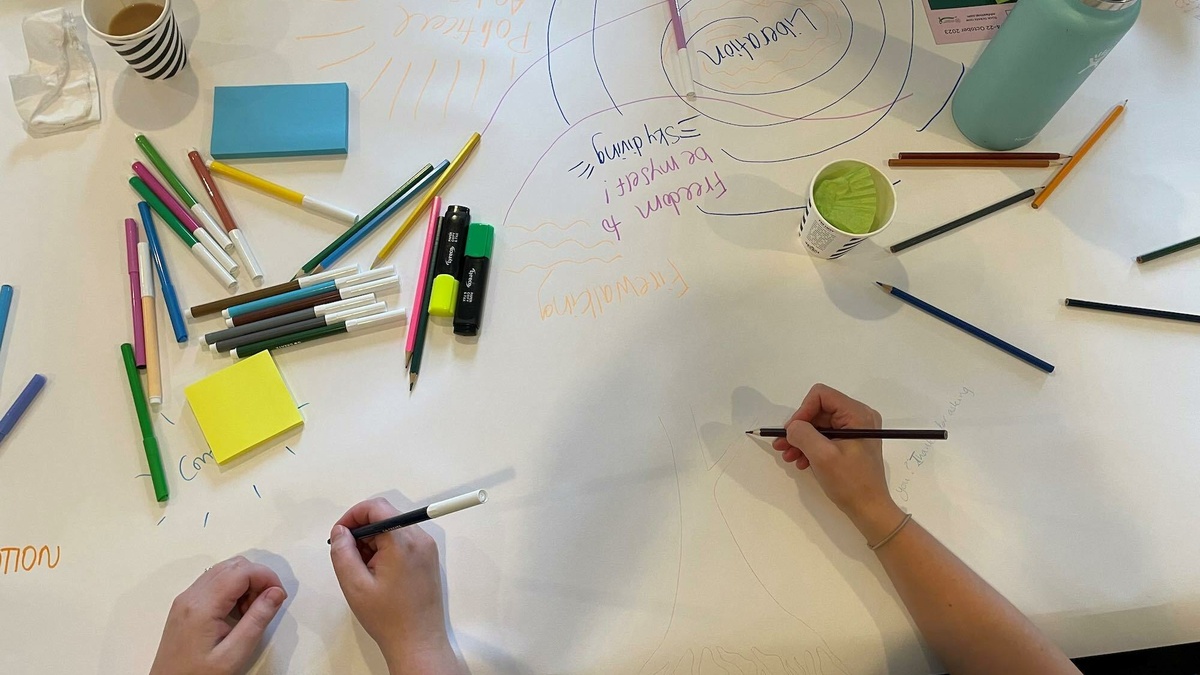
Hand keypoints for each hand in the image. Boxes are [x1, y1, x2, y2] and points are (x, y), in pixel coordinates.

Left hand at [149, 556, 285, 674]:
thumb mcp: (234, 654)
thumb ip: (257, 620)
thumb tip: (276, 592)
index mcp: (202, 606)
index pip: (241, 571)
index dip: (266, 577)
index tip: (279, 596)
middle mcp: (190, 596)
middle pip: (233, 565)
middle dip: (257, 578)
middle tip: (265, 605)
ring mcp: (185, 599)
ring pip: (224, 570)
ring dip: (245, 583)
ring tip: (250, 611)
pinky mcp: (185, 605)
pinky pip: (214, 582)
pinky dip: (232, 589)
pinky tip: (236, 612)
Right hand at [329, 498, 461, 674]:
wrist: (418, 642)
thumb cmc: (387, 617)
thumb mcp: (354, 585)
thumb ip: (342, 552)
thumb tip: (341, 531)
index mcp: (403, 541)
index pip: (377, 507)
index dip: (353, 515)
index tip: (339, 534)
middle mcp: (420, 539)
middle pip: (386, 517)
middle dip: (362, 531)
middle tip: (347, 556)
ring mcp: (427, 549)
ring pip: (394, 529)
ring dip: (373, 541)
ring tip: (362, 570)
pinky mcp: (428, 559)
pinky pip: (404, 541)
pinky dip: (386, 549)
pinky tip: (377, 574)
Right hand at [772, 384, 903, 540]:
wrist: (869, 509)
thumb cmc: (850, 482)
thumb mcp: (823, 456)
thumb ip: (804, 434)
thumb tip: (792, 427)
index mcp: (857, 414)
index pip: (821, 396)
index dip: (802, 411)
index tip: (792, 432)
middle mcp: (858, 417)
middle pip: (818, 410)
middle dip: (799, 428)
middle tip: (782, 446)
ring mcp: (854, 430)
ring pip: (819, 425)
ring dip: (801, 440)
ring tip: (789, 457)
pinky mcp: (850, 443)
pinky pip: (824, 437)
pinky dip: (810, 447)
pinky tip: (802, 462)